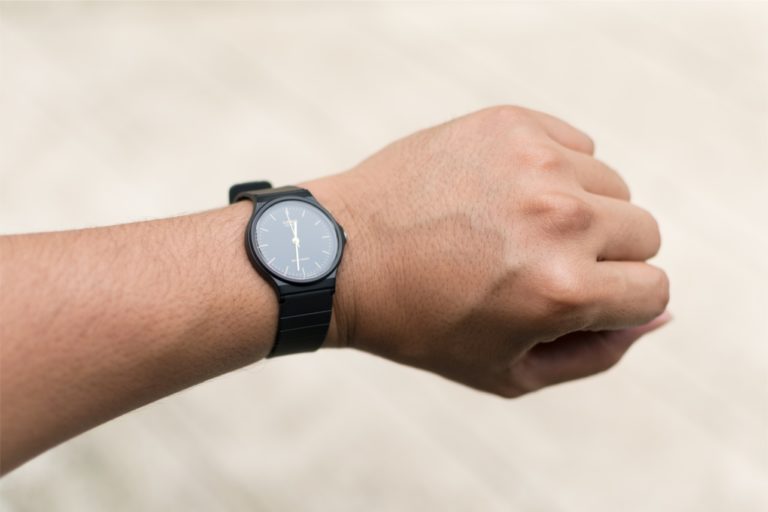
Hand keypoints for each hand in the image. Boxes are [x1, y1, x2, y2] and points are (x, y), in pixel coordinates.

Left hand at [307, 106, 669, 396]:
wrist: (342, 254)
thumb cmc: (421, 324)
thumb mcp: (509, 370)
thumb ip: (598, 352)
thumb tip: (659, 313)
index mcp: (561, 290)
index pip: (653, 290)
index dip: (616, 303)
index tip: (571, 300)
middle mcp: (559, 219)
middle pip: (644, 232)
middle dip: (604, 258)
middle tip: (537, 265)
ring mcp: (534, 162)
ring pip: (612, 186)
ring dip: (580, 211)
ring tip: (513, 228)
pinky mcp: (509, 123)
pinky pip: (575, 144)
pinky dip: (555, 170)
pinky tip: (502, 192)